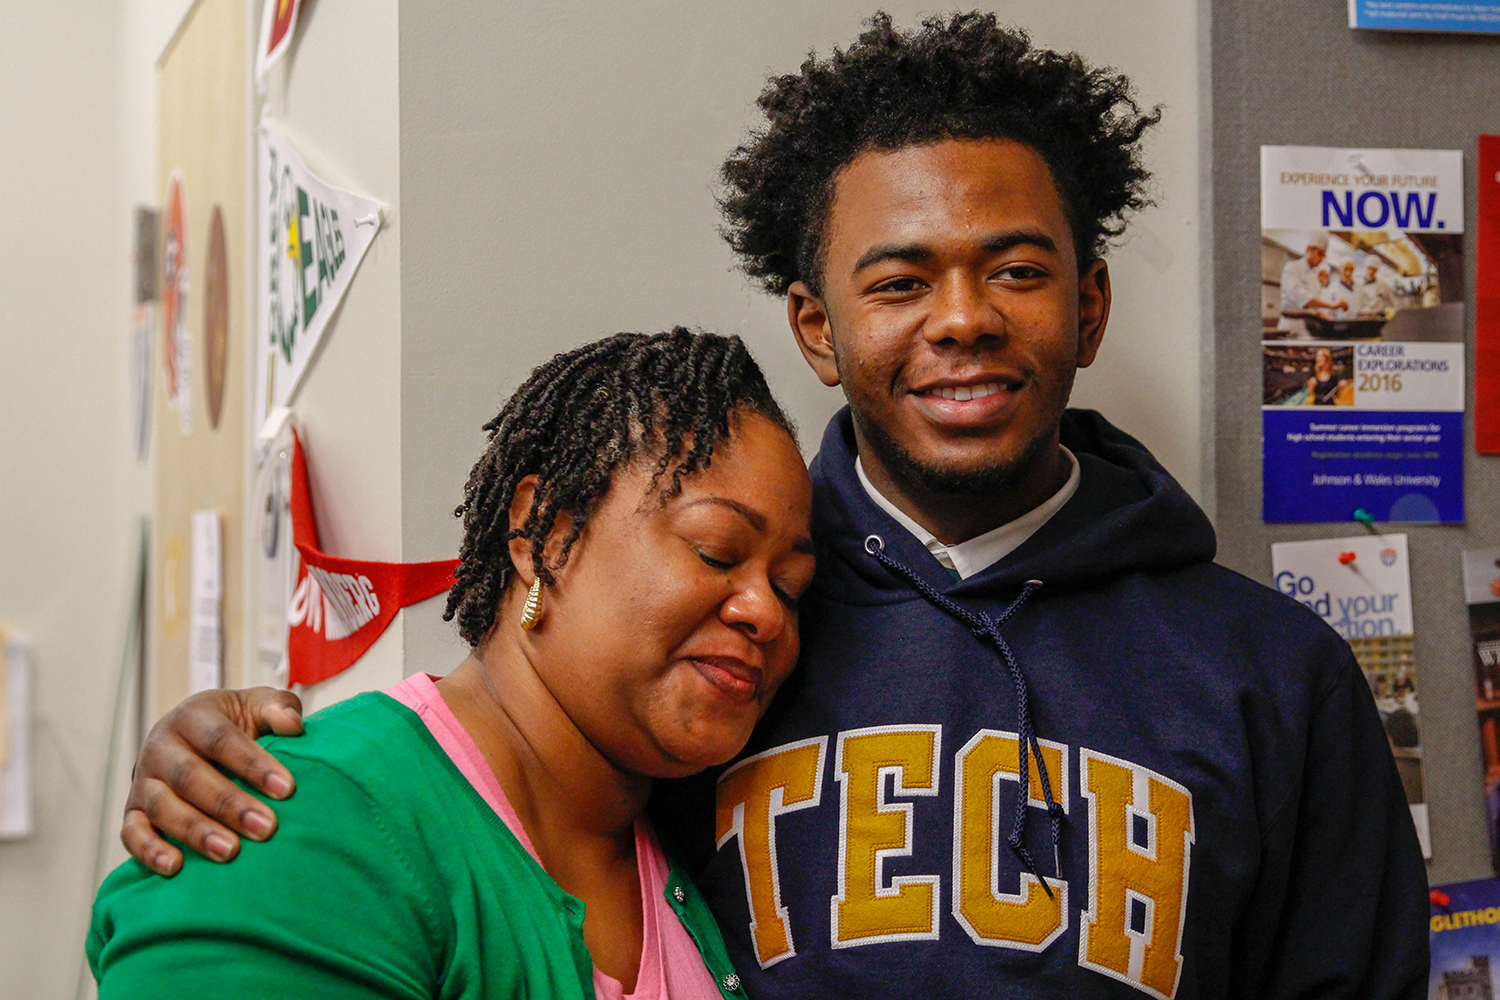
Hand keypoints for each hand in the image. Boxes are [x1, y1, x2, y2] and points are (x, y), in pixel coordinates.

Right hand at [121, 687, 303, 875]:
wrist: (190, 737)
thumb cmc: (233, 724)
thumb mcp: (255, 706)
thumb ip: (277, 708)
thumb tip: (292, 726)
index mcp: (192, 717)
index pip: (221, 739)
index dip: (253, 764)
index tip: (286, 789)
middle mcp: (161, 748)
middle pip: (191, 777)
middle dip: (229, 805)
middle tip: (266, 828)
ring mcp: (144, 781)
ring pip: (163, 808)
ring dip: (196, 832)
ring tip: (230, 852)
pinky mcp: (132, 812)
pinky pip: (132, 833)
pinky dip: (150, 851)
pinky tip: (175, 867)